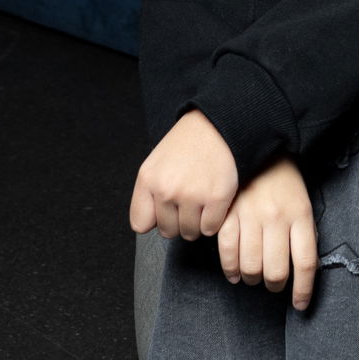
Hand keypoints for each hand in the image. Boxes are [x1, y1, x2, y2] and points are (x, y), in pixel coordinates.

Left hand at [129, 110, 238, 240]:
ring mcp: (192, 195)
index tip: (165, 212)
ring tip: (202, 203)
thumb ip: (147, 193)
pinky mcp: (216, 198)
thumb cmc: (186, 146)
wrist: (217, 127)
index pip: (141, 224)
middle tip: (188, 204)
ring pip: (190, 232)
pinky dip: (214, 221)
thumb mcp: (156, 163)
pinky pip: (210, 228)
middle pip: (168, 231)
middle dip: (178, 222)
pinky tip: (214, 204)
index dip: (155, 220)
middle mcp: (167, 190)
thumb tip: (148, 224)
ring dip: (197, 223)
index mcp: (148, 180)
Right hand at [216, 156, 318, 308]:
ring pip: (251, 266)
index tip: (300, 304)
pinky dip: (230, 269)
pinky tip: (234, 274)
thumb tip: (302, 270)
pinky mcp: (228, 215)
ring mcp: (251, 217)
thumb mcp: (302, 202)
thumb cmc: (283, 181)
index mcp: (300, 215)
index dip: (303, 290)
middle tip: (272, 284)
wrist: (256, 148)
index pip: (305, 263)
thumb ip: (303, 234)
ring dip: (252, 279)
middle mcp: (277, 218)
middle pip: (276, 270)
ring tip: (253, 277)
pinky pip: (228, 252)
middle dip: (274, 285)